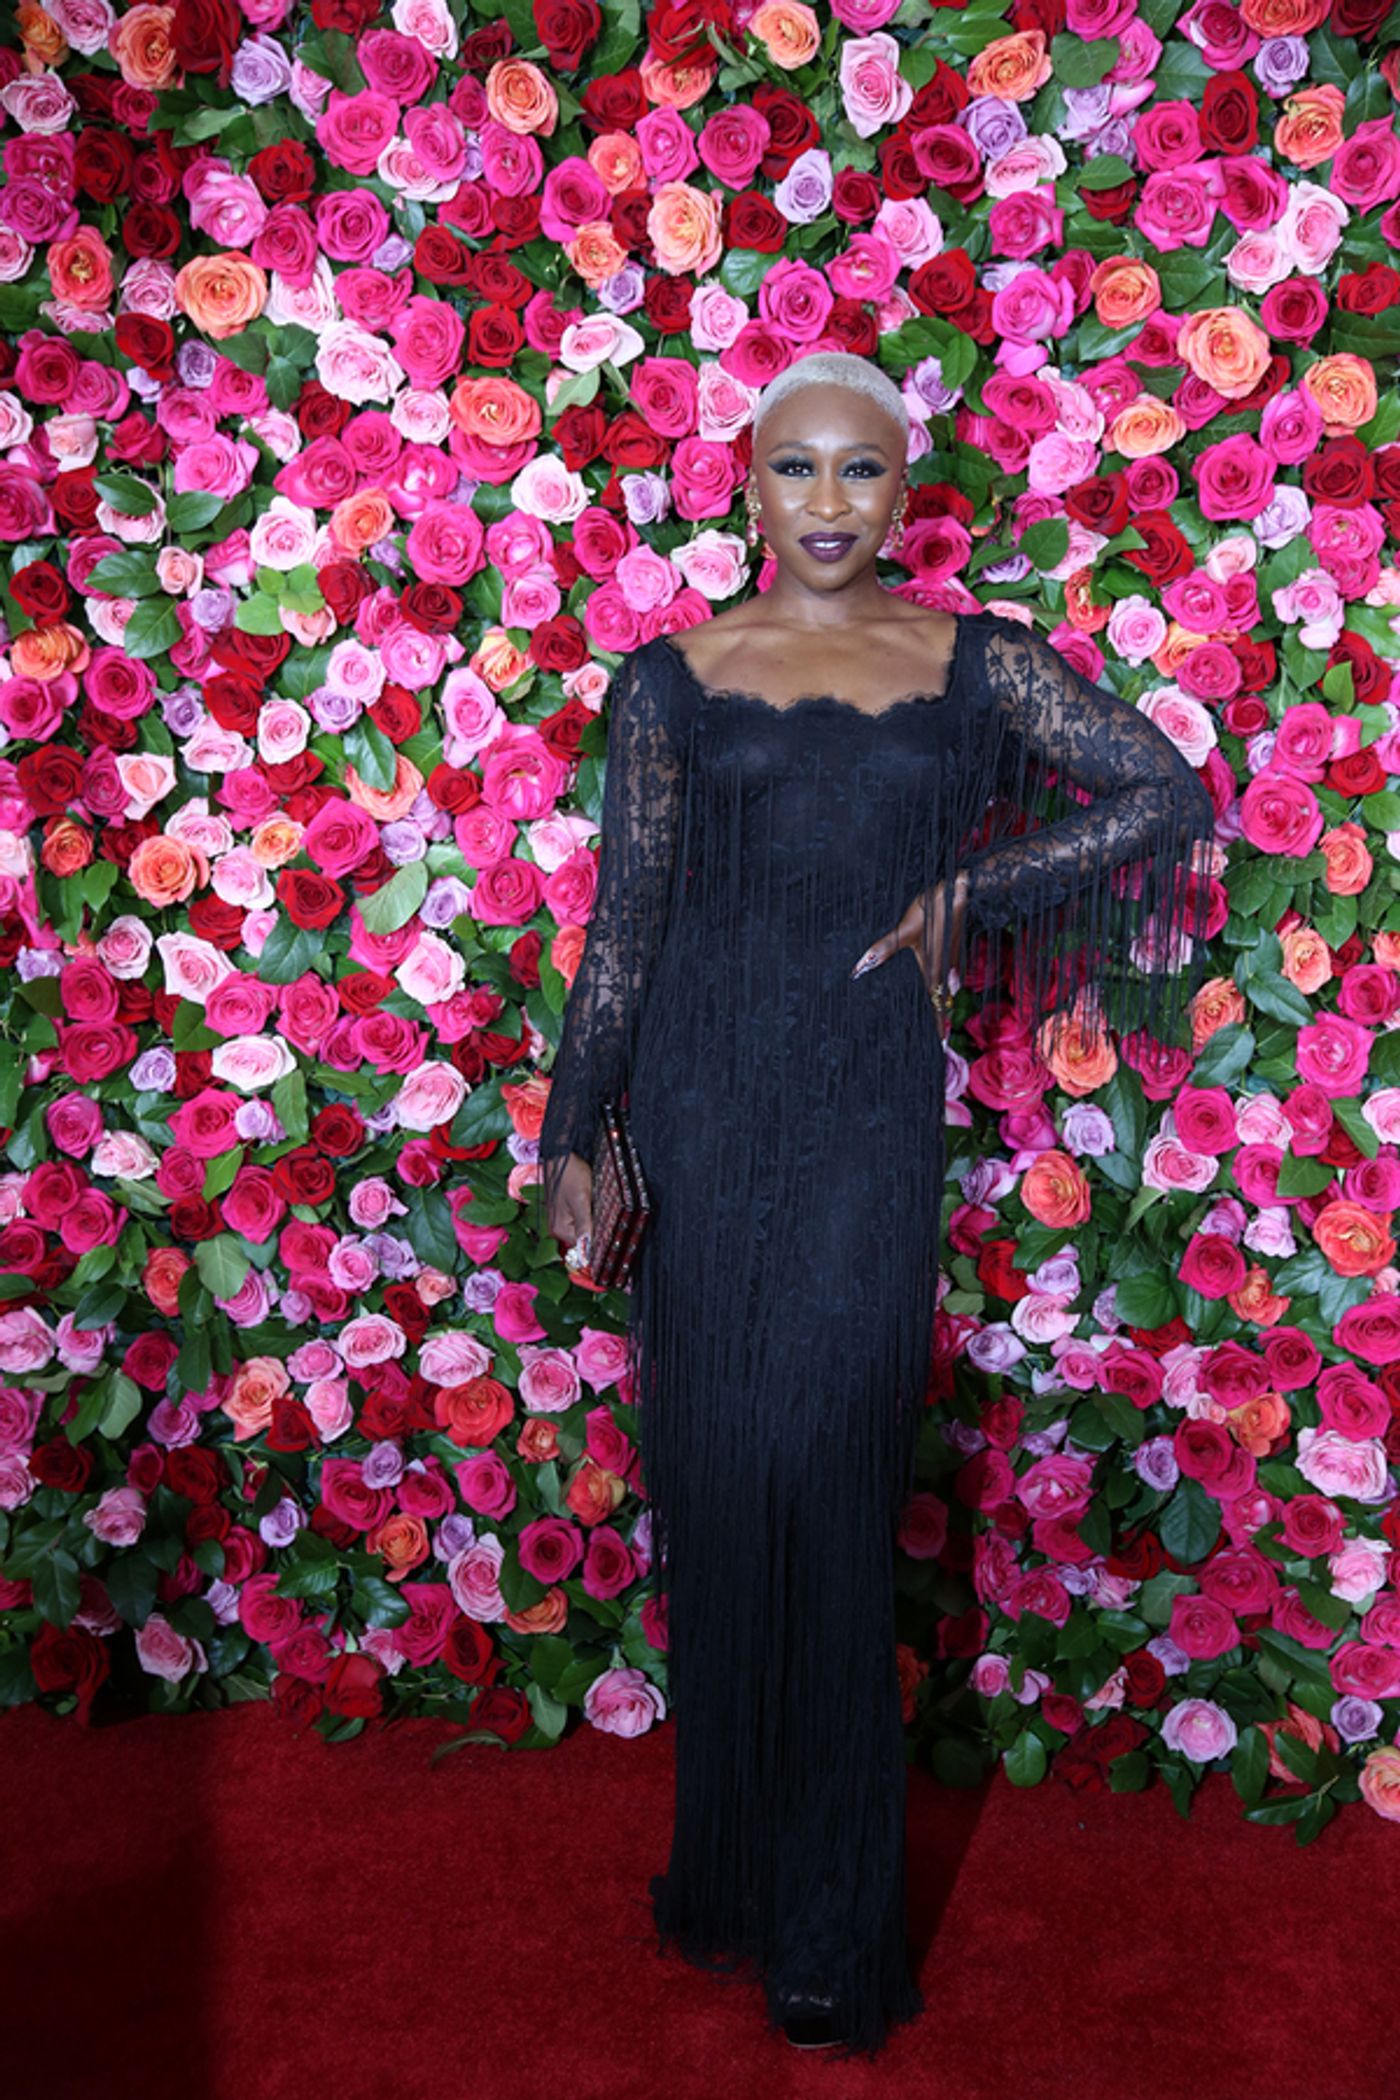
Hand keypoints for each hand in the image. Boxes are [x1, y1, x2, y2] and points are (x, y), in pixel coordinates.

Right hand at [549, 1152, 593, 1270]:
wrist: (560, 1155)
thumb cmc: (569, 1175)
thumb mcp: (581, 1200)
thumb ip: (584, 1225)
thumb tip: (587, 1251)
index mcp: (560, 1229)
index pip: (584, 1245)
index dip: (599, 1238)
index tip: (610, 1231)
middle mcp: (558, 1227)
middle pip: (584, 1236)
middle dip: (596, 1226)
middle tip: (604, 1211)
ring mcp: (561, 1218)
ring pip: (584, 1226)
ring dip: (593, 1218)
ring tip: (597, 1202)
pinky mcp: (565, 1210)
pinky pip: (580, 1217)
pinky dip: (589, 1211)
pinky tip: (592, 1200)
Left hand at [850, 873, 968, 1032]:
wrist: (960, 891)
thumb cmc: (931, 910)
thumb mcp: (904, 930)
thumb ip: (883, 950)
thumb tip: (859, 968)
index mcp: (933, 969)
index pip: (936, 1005)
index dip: (939, 1024)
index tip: (941, 1044)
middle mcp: (944, 970)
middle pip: (943, 1003)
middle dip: (941, 1022)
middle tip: (941, 1041)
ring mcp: (950, 961)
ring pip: (948, 991)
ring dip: (945, 1007)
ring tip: (942, 1025)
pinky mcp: (951, 952)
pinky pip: (949, 978)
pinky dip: (947, 990)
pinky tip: (945, 991)